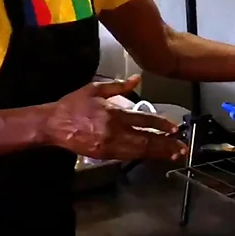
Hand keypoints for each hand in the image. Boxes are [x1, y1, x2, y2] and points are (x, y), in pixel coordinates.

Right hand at [42, 75, 187, 161]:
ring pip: (139, 152)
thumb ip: (119, 86)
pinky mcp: (104, 156)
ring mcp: (109, 146)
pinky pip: (128, 156)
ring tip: (173, 155)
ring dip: (157, 154)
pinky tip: (153, 156)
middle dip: (166, 145)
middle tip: (182, 148)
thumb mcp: (95, 89)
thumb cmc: (74, 105)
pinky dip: (143, 156)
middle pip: (145, 140)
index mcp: (114, 114)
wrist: (52, 125)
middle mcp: (114, 132)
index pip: (144, 120)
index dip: (161, 125)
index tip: (175, 129)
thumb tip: (137, 79)